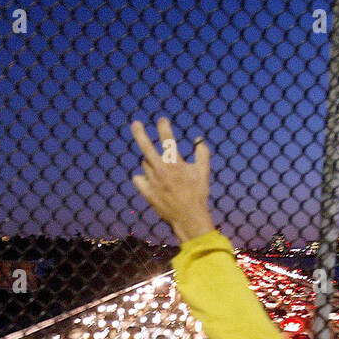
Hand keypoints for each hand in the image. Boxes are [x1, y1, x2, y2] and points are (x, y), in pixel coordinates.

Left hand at [128, 118, 216, 241]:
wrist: (188, 218)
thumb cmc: (198, 194)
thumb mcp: (203, 172)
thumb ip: (202, 153)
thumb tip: (199, 139)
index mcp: (176, 164)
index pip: (167, 140)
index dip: (163, 127)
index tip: (161, 120)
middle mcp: (162, 171)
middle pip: (146, 147)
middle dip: (140, 133)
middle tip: (135, 124)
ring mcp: (152, 182)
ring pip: (146, 163)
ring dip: (151, 162)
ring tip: (163, 172)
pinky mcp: (147, 192)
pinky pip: (138, 178)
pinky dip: (143, 177)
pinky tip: (150, 180)